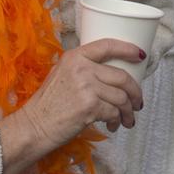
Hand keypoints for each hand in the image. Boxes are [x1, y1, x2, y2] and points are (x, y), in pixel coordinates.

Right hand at [16, 38, 144, 151]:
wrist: (33, 127)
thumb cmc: (48, 105)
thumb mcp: (62, 75)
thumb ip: (84, 69)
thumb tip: (112, 74)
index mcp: (74, 57)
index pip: (107, 45)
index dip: (128, 49)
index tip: (141, 55)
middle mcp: (81, 68)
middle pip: (122, 76)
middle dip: (135, 92)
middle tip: (138, 102)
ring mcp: (86, 87)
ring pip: (122, 97)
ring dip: (128, 111)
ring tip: (127, 119)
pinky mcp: (90, 106)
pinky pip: (114, 112)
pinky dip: (117, 121)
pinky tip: (112, 126)